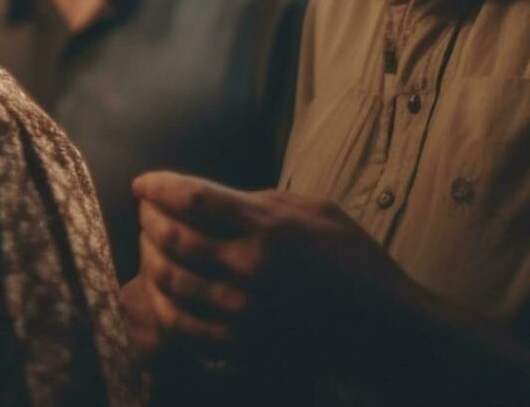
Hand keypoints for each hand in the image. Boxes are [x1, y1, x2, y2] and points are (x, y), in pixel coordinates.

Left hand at [130, 171, 417, 366]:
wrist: (387, 331)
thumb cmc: (355, 263)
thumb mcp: (317, 212)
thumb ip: (261, 201)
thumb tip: (210, 198)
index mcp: (270, 227)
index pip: (193, 198)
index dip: (158, 187)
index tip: (142, 183)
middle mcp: (251, 268)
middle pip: (172, 237)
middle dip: (149, 219)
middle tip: (146, 212)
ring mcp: (244, 311)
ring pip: (168, 280)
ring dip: (149, 257)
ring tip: (150, 246)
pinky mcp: (243, 346)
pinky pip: (181, 325)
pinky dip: (161, 302)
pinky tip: (161, 289)